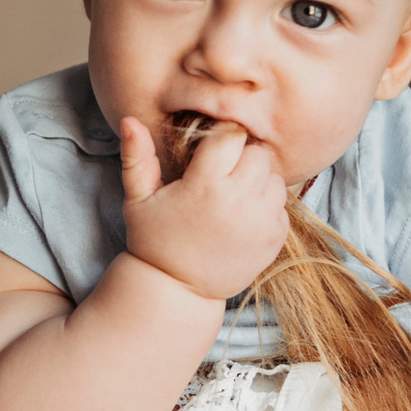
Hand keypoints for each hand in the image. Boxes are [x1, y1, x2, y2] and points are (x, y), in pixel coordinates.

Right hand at [119, 117, 288, 300]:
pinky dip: (267, 206)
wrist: (177, 290)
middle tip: (222, 174)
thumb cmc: (154, 241)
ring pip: (274, 177)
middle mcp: (238, 201)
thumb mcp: (138, 199)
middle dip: (242, 157)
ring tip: (233, 196)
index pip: (231, 135)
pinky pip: (281, 205)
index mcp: (205, 185)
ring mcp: (260, 221)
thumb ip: (137, 157)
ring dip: (257, 180)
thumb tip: (129, 119)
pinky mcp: (274, 238)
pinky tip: (243, 217)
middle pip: (257, 153)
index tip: (209, 153)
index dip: (221, 139)